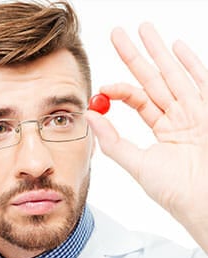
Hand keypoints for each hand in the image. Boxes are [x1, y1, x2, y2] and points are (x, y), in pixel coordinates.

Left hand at [87, 23, 207, 250]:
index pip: (138, 100)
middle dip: (137, 55)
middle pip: (154, 79)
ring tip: (144, 28)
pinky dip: (190, 63)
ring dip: (159, 51)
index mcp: (163, 129)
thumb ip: (113, 142)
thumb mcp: (138, 164)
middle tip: (118, 33)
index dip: (120, 90)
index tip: (103, 88)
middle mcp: (179, 116)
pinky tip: (175, 46)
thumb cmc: (175, 189)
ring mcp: (197, 111)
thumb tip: (90, 117)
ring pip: (174, 73)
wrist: (204, 201)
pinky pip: (200, 82)